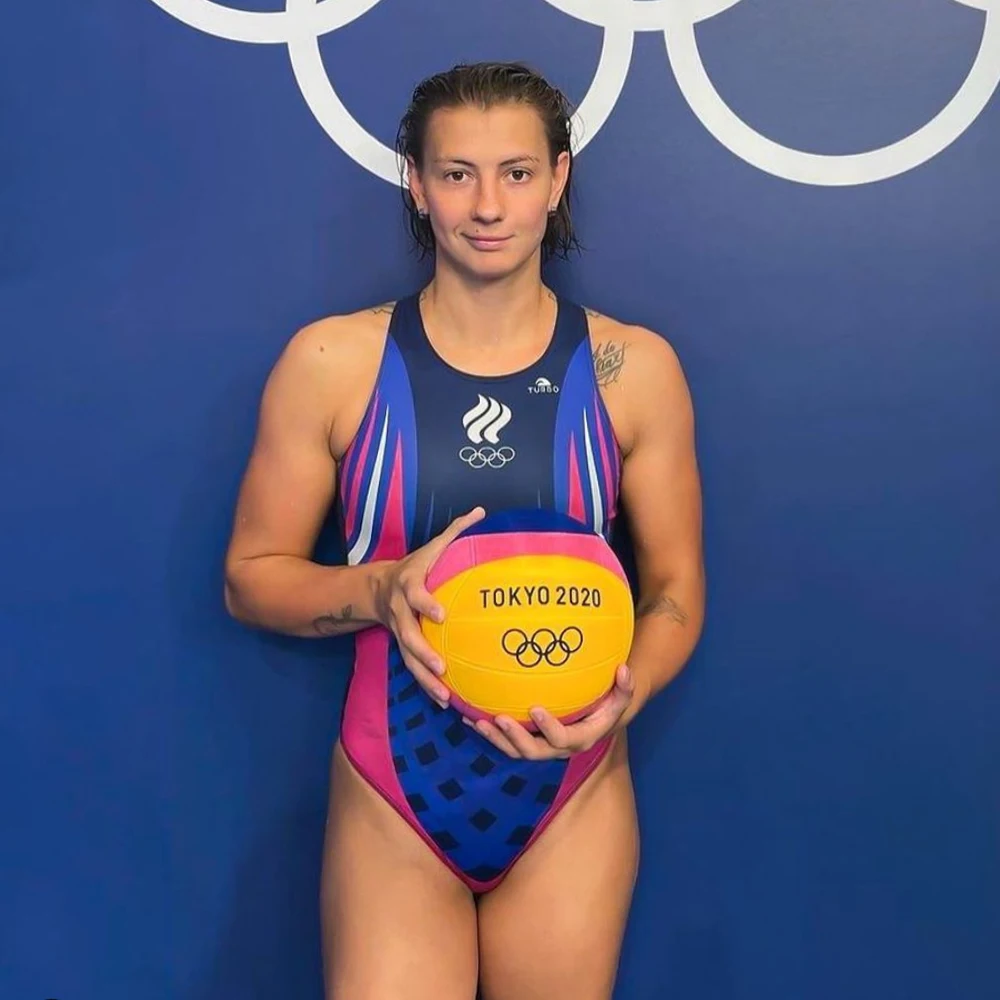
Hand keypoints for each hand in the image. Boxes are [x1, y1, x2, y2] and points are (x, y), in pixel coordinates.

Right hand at [373, 506, 485, 707]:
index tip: (442, 614)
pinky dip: (427, 685)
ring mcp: (399, 631)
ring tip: (444, 696)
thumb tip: (482, 512)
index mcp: (409, 585)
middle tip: (441, 668)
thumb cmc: (415, 565)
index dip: (426, 604)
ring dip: (424, 679)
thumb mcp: (431, 547)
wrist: (375, 587)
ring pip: (408, 659)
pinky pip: (412, 668)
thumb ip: (456, 531)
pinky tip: (445, 701)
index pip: (416, 595)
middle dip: (423, 653)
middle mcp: (401, 612)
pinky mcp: (402, 646)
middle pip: (407, 635)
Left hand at [465, 664, 640, 759]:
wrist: (598, 721)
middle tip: (499, 719)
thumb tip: (624, 670)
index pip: (562, 738)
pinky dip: (489, 732)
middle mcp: (558, 748)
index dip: (548, 727)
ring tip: (478, 722)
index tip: (534, 708)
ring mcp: (542, 746)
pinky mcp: (528, 741)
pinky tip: (470, 718)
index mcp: (580, 739)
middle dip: (514, 738)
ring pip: (515, 751)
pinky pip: (506, 742)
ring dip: (496, 739)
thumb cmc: (607, 705)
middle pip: (533, 751)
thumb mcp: (620, 698)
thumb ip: (625, 687)